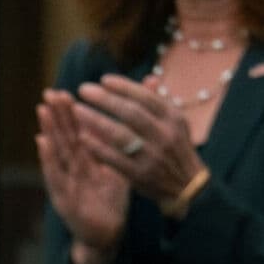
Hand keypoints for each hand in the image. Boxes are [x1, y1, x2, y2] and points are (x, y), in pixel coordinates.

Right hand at [37, 90, 134, 263]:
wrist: (107, 235)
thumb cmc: (110, 201)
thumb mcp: (120, 168)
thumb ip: (125, 145)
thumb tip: (135, 122)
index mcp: (85, 162)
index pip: (77, 133)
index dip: (70, 113)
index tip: (65, 91)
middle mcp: (72, 169)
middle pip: (65, 138)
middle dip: (57, 114)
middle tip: (50, 92)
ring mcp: (66, 183)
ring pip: (57, 152)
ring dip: (49, 130)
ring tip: (43, 109)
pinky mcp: (64, 200)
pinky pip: (55, 176)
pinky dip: (48, 159)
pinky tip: (42, 143)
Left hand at [78, 76, 207, 204]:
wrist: (187, 186)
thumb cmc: (176, 149)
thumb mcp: (176, 123)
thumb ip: (160, 102)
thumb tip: (149, 77)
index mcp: (173, 118)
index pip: (146, 97)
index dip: (124, 87)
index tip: (103, 79)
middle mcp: (164, 135)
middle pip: (130, 113)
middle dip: (105, 99)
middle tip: (83, 89)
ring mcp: (152, 156)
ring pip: (119, 135)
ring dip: (95, 120)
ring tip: (76, 110)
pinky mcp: (140, 174)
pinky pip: (113, 158)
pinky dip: (97, 146)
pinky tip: (82, 136)